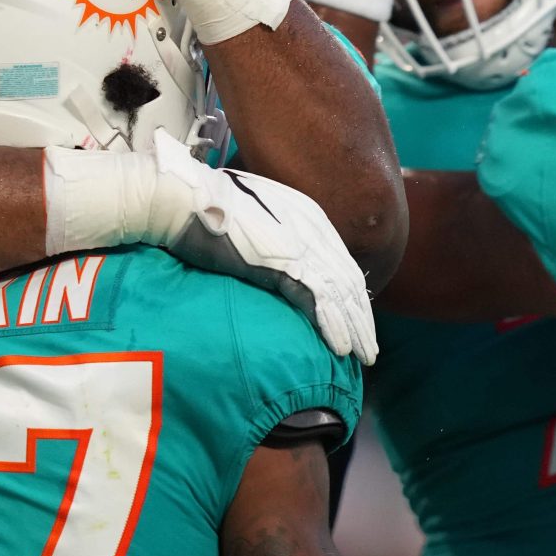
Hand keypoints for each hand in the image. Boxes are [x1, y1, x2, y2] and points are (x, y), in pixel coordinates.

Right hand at [150, 136, 378, 364]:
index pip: (342, 263)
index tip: (358, 320)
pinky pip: (318, 302)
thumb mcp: (256, 217)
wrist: (185, 198)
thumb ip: (275, 236)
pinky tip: (341, 349)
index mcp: (309, 216)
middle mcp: (313, 230)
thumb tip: (276, 261)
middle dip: (362, 319)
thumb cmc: (209, 207)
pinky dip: (332, 327)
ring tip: (364, 356)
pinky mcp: (283, 265)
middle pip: (350, 282)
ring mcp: (300, 247)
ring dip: (355, 330)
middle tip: (370, 349)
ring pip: (341, 296)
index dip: (353, 296)